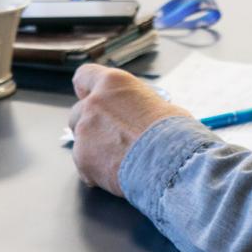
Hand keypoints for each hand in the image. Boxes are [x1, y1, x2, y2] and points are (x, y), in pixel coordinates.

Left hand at [69, 65, 191, 197]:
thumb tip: (142, 117)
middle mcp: (93, 104)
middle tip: (111, 138)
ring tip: (121, 161)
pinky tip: (118, 175)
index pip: (84, 76)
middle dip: (91, 125)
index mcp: (112, 84)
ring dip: (94, 149)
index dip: (85, 89)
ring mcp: (84, 132)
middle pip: (79, 113)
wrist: (168, 162)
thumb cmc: (172, 132)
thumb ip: (139, 107)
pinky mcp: (82, 158)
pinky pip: (84, 166)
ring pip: (81, 141)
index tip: (89, 98)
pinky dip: (96, 172)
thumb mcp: (161, 106)